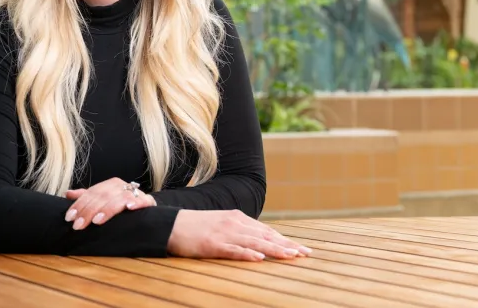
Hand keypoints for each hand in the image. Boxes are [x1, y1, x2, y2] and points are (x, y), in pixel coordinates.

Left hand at [64, 178, 155, 229]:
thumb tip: (67, 193)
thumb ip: (86, 197)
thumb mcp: (103, 200)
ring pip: (119, 199)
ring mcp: (135, 193)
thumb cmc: (121, 205)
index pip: (91, 193)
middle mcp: (122, 186)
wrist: (146, 207)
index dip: (79, 204)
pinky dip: (137, 203)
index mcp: (110, 184)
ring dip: (108, 209)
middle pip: (103, 196)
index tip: (69, 217)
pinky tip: (130, 209)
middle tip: (78, 225)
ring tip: (96, 221)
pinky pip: (142, 200)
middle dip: (89, 211)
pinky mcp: (147, 201)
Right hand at [167, 209, 312, 260]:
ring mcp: (224, 233)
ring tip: (290, 256)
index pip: (267, 231)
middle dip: (287, 245)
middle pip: (266, 236)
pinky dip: (247, 254)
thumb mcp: (222, 225)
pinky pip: (233, 250)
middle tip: (306, 254)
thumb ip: (240, 232)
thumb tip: (259, 243)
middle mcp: (235, 223)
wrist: (171, 224)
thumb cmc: (197, 228)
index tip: (301, 250)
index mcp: (238, 218)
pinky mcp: (212, 244)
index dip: (285, 240)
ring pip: (255, 242)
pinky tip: (259, 259)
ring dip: (274, 250)